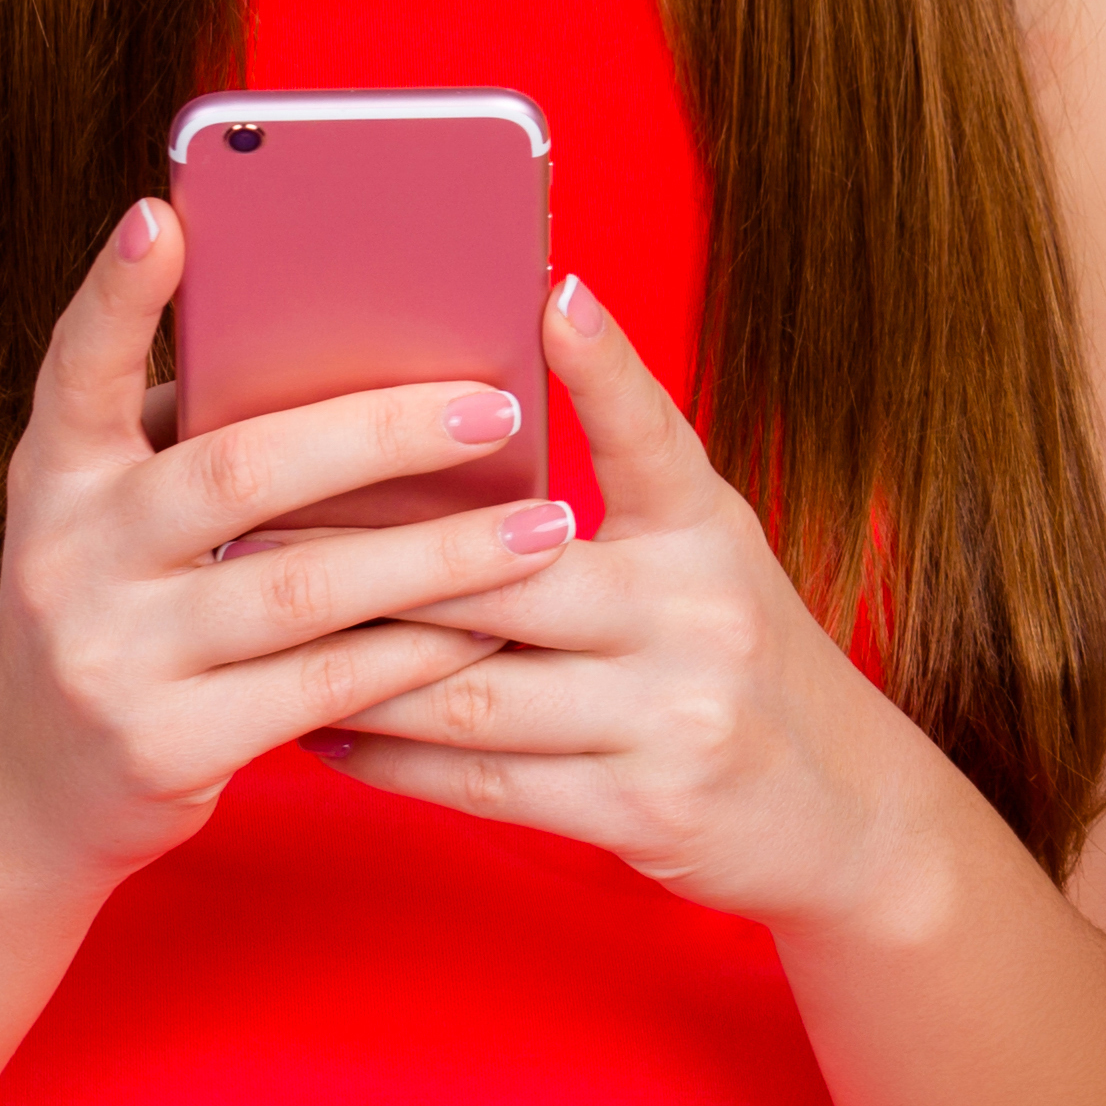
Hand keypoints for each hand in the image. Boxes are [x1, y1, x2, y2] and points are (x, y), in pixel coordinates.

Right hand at [0, 199, 589, 899]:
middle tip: (500, 404)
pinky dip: (417, 651)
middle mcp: (67, 558)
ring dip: (438, 556)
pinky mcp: (165, 748)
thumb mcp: (119, 518)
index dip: (117, 294)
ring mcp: (110, 658)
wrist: (27, 790)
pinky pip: (321, 686)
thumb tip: (359, 349)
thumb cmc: (121, 609)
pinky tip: (491, 625)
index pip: (77, 369)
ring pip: (301, 588)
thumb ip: (200, 440)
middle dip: (381, 433)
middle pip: (239, 473)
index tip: (165, 215)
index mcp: (55, 478)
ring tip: (545, 529)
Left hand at [308, 279, 947, 936]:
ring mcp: (676, 715)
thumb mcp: (704, 562)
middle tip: (259, 523)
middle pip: (504, 574)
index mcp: (708, 533)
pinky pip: (485, 783)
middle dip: (371, 554)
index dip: (603, 362)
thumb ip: (611, 509)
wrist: (846, 815)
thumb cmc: (735, 666)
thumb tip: (463, 443)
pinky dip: (393, 761)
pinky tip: (327, 732)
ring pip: (473, 689)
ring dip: (355, 669)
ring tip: (263, 638)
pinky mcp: (645, 808)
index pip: (651, 434)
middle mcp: (699, 612)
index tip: (548, 289)